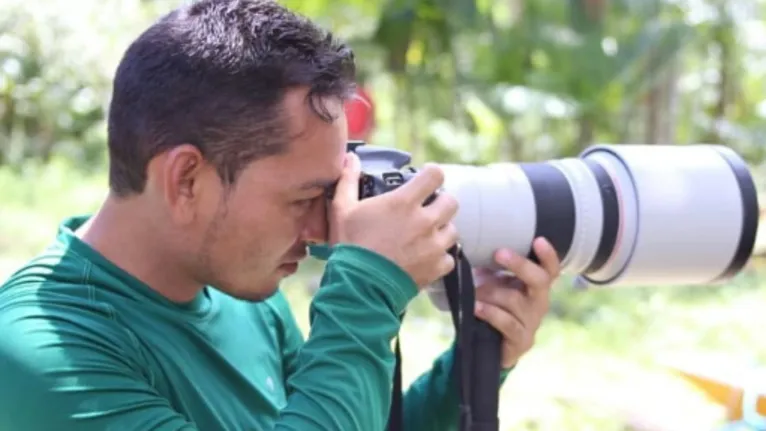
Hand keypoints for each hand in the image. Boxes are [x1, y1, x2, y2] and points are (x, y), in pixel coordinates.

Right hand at [329, 152, 459, 287]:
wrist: (359, 287)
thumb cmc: (351, 246)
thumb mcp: (342, 210)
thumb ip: (348, 180)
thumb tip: (350, 158)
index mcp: (404, 202)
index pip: (435, 175)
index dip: (432, 174)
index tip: (426, 178)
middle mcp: (424, 221)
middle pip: (451, 201)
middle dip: (441, 203)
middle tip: (427, 209)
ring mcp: (433, 245)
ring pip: (453, 230)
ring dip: (442, 230)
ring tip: (426, 236)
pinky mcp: (436, 267)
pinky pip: (450, 258)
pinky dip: (440, 258)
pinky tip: (426, 258)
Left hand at [473, 237, 560, 368]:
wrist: (489, 344)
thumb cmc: (493, 305)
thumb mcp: (493, 282)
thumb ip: (492, 265)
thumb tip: (477, 240)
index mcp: (536, 285)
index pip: (550, 269)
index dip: (548, 255)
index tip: (538, 240)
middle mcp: (539, 302)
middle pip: (540, 280)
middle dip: (520, 265)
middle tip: (499, 253)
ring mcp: (532, 322)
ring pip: (515, 300)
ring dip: (491, 292)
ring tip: (474, 290)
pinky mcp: (521, 340)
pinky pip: (507, 323)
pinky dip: (490, 313)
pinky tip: (476, 307)